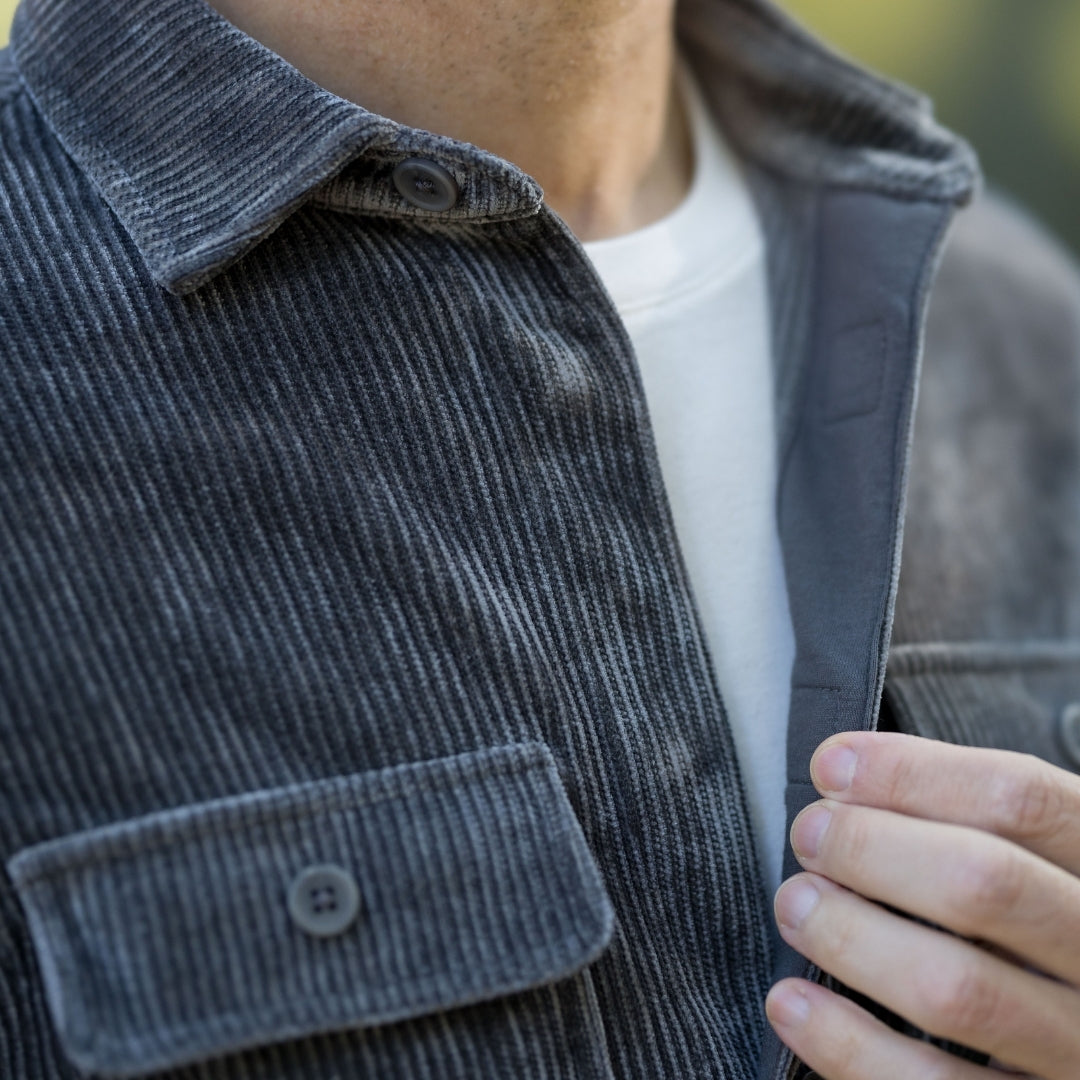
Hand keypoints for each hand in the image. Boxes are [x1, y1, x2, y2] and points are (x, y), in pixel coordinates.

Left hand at [766, 732, 1079, 1078]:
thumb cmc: (1047, 931)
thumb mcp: (1046, 862)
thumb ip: (976, 821)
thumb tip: (846, 774)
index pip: (1024, 799)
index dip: (912, 773)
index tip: (832, 765)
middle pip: (986, 882)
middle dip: (871, 848)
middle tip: (809, 835)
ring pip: (957, 989)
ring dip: (850, 937)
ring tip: (795, 906)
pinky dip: (846, 1044)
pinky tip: (791, 1004)